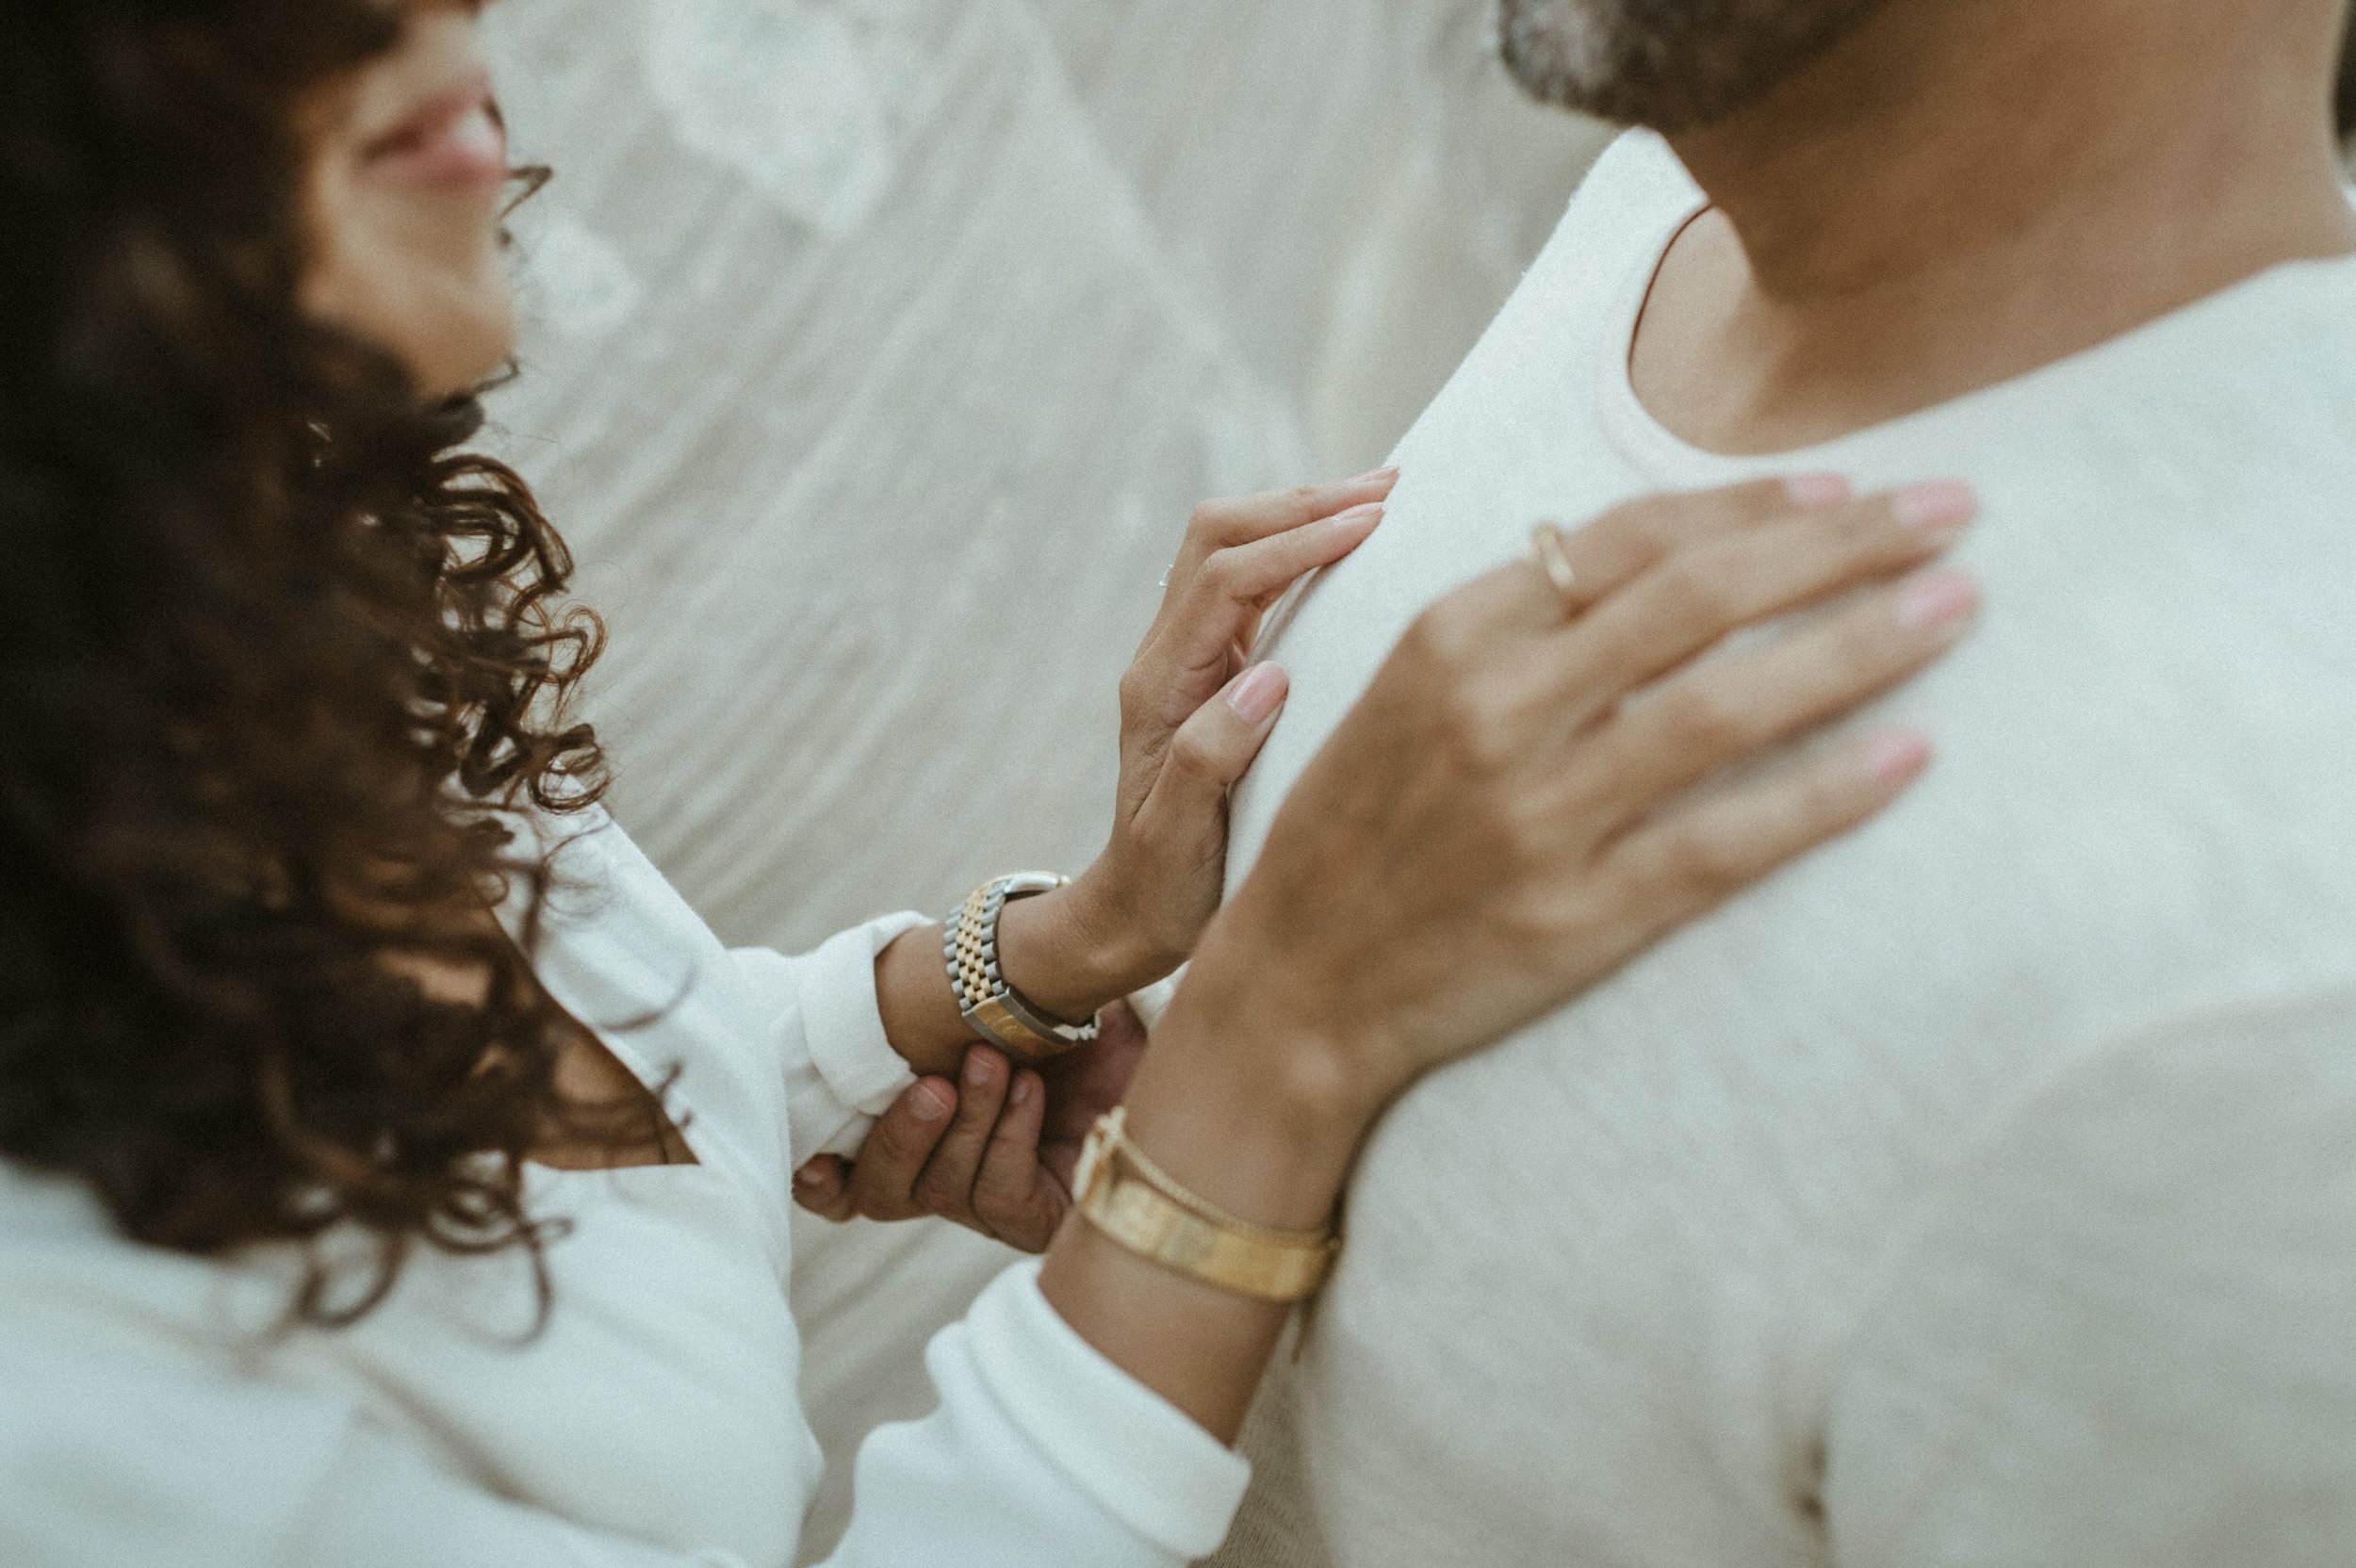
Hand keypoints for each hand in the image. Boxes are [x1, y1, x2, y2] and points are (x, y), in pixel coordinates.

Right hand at [792, 1002, 1150, 1251]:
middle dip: (898, 1138)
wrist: (1167, 1030)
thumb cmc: (1081, 1012)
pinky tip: (1029, 1094)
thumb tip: (878, 962)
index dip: (823, 1179)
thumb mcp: (1005, 1001)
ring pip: (940, 1192)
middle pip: (884, 1195)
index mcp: (929, 1133)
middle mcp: (955, 1176)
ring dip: (961, 1126)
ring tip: (993, 1064)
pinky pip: (1000, 1198)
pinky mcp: (1046, 1222)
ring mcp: (997, 1202)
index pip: (853, 1180)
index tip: (810, 1159)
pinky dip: (1007, 1141)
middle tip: (931, 1082)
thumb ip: (943, 1001)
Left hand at [994, 469, 1397, 1021]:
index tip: (1371, 523)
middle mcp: (1167, 656)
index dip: (1298, 541)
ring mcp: (1188, 656)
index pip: (1226, 578)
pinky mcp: (1215, 667)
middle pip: (1219, 535)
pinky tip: (1353, 546)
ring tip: (1381, 497)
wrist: (1132, 914)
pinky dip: (1301, 549)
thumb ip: (1212, 757)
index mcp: (1160, 687)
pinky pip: (1252, 580)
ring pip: (1233, 547)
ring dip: (1300, 513)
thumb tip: (1266, 678)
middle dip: (1301, 502)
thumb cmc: (1164, 887)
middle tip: (1389, 488)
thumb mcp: (1182, 839)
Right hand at [1167, 475, 1981, 1133]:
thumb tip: (1666, 549)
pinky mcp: (1576, 916)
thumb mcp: (1408, 690)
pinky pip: (1724, 843)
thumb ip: (1520, 619)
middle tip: (1954, 511)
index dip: (1753, 502)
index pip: (1630, 538)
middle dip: (1841, 545)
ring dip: (1859, 647)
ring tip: (1959, 607)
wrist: (1296, 987)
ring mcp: (1538, 817)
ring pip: (1726, 708)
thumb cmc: (1362, 827)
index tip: (1849, 486)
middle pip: (1699, 599)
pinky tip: (1910, 756)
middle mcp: (1496, 713)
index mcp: (1452, 638)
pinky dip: (1824, 796)